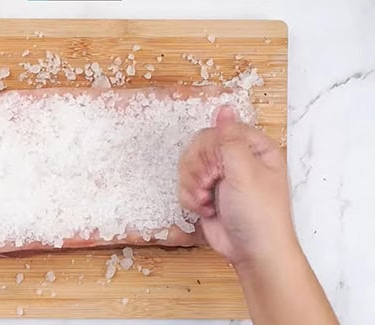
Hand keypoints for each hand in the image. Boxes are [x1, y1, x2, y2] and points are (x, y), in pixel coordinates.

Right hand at [178, 106, 296, 266]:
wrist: (253, 253)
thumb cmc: (259, 215)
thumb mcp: (245, 172)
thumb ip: (230, 139)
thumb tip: (224, 108)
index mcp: (254, 148)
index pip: (218, 131)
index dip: (209, 149)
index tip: (215, 169)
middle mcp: (236, 159)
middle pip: (199, 146)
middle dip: (197, 169)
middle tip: (210, 185)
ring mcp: (221, 177)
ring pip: (188, 166)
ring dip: (192, 186)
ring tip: (208, 201)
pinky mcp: (207, 194)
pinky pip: (184, 185)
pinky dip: (190, 199)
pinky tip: (206, 210)